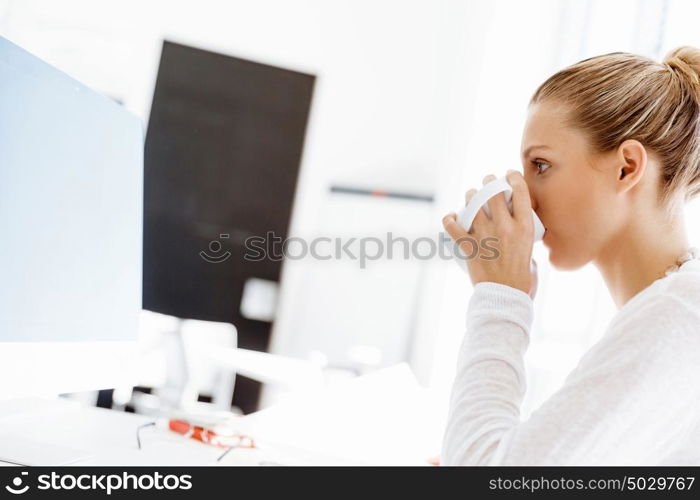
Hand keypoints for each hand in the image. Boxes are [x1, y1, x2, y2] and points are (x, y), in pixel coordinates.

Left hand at [442, 170, 537, 298]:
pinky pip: (452, 226)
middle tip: (486, 181)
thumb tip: (516, 235)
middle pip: (493, 192)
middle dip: (488, 181)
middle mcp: (505, 227)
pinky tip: (450, 217)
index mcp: (525, 228)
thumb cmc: (522, 281)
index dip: (514, 177)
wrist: (505, 298)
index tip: (509, 174)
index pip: (521, 192)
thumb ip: (523, 242)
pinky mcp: (468, 246)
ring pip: (472, 203)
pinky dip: (448, 220)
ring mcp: (485, 235)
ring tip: (470, 196)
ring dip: (470, 195)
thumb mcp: (532, 254)